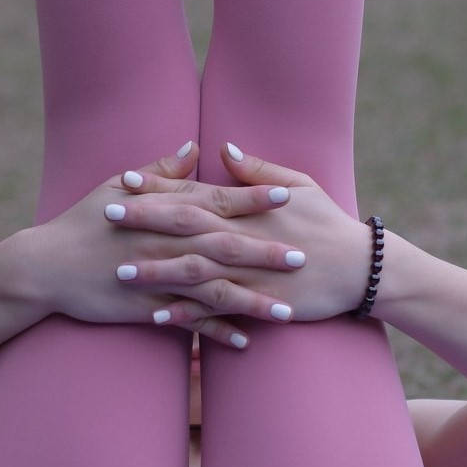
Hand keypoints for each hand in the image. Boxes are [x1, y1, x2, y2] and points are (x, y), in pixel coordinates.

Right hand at [32, 143, 302, 347]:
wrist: (44, 267)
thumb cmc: (81, 222)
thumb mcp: (117, 185)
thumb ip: (161, 170)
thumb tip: (194, 146)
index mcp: (162, 210)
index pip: (216, 200)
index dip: (253, 199)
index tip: (288, 197)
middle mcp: (165, 243)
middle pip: (225, 245)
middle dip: (265, 251)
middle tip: (303, 256)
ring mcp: (157, 278)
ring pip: (213, 289)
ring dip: (252, 300)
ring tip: (288, 311)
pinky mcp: (147, 309)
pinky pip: (189, 323)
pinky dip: (216, 333)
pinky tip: (245, 342)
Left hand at [116, 142, 374, 321]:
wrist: (361, 268)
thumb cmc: (329, 222)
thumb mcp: (300, 185)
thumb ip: (257, 170)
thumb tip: (223, 149)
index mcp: (248, 208)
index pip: (195, 193)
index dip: (158, 187)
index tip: (123, 180)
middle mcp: (244, 237)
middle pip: (185, 227)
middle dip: (144, 222)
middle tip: (105, 215)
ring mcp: (250, 271)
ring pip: (194, 271)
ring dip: (156, 271)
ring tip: (119, 272)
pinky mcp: (258, 302)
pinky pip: (216, 311)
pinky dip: (187, 314)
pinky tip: (158, 316)